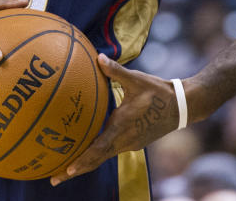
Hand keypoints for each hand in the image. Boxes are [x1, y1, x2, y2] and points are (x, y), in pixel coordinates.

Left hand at [50, 54, 179, 185]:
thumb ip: (115, 71)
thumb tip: (98, 57)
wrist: (182, 106)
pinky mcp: (134, 141)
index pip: (99, 149)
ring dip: (85, 163)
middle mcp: (125, 140)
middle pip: (96, 159)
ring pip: (103, 156)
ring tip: (65, 169)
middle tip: (53, 179)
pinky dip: (96, 155)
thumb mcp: (136, 79)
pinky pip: (111, 150)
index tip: (68, 170)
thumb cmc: (158, 91)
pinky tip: (87, 151)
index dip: (83, 160)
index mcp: (122, 127)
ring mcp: (130, 143)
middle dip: (75, 170)